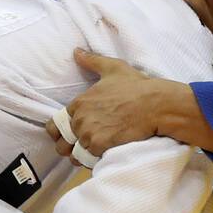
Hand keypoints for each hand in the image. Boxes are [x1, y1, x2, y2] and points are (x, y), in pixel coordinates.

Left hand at [46, 50, 164, 161]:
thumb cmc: (136, 86)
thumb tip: (76, 52)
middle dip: (71, 145)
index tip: (74, 132)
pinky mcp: (100, 146)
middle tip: (85, 144)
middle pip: (62, 143)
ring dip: (82, 156)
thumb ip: (91, 61)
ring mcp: (89, 134)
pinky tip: (104, 153)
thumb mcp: (113, 68)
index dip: (64, 130)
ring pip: (74, 155)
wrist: (156, 105)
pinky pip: (89, 160)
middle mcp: (80, 119)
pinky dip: (94, 160)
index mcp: (79, 102)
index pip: (56, 125)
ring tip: (94, 151)